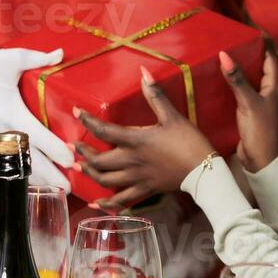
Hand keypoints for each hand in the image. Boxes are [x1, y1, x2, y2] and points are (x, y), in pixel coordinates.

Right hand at [0, 46, 74, 191]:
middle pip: (28, 158)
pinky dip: (25, 175)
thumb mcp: (9, 58)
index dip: (53, 148)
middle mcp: (1, 130)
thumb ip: (35, 57)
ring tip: (61, 189)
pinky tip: (41, 183)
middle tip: (70, 186)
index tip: (70, 158)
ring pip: (19, 166)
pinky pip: (10, 164)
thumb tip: (61, 53)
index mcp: (9, 111)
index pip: (34, 134)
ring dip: (39, 179)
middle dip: (49, 174)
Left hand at [74, 66, 216, 207]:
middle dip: (83, 153)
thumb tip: (143, 73)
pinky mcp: (144, 190)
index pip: (103, 131)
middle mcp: (130, 161)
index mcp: (135, 140)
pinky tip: (96, 204)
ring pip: (105, 181)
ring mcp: (136, 178)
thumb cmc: (188, 141)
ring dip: (89, 174)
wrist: (203, 170)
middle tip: (74, 145)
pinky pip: (121, 200)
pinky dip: (106, 204)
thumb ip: (155, 95)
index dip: (87, 121)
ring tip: (79, 167)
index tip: (76, 113)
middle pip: (98, 161)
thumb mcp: (172, 116)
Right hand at [220, 49, 277, 171]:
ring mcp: (258, 105)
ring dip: (237, 74)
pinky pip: (239, 96)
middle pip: (258, 70)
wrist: (259, 162)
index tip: (247, 34)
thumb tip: (224, 54)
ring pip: (247, 83)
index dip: (261, 46)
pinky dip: (230, 88)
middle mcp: (268, 95)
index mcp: (274, 88)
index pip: (270, 60)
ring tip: (219, 60)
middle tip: (228, 45)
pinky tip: (217, 85)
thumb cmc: (260, 131)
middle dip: (245, 58)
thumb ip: (237, 79)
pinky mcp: (247, 115)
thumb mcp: (248, 102)